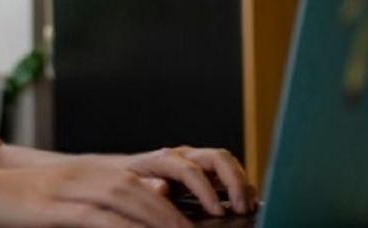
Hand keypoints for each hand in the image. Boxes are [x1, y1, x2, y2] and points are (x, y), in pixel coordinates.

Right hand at [0, 164, 191, 227]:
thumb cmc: (2, 205)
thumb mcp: (50, 205)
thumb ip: (85, 212)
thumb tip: (117, 222)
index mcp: (81, 174)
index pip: (136, 182)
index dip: (167, 201)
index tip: (189, 220)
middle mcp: (79, 176)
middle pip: (139, 189)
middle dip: (172, 213)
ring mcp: (65, 189)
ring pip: (125, 200)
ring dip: (157, 219)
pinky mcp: (51, 208)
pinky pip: (95, 217)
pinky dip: (122, 227)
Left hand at [119, 147, 256, 216]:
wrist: (121, 173)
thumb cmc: (125, 182)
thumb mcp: (129, 186)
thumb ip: (146, 187)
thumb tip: (162, 188)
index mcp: (164, 159)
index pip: (190, 170)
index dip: (206, 190)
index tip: (217, 212)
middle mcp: (184, 156)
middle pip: (217, 158)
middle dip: (233, 181)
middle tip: (240, 207)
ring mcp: (196, 162)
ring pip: (226, 162)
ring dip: (240, 182)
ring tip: (246, 207)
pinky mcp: (203, 171)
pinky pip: (227, 172)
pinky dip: (239, 185)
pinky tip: (245, 204)